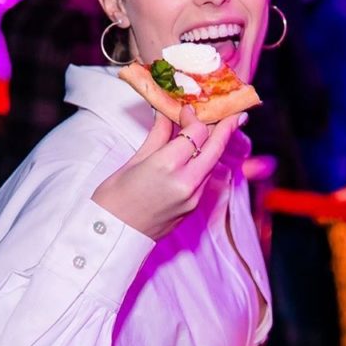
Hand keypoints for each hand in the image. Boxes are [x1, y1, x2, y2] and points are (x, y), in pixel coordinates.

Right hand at [92, 107, 242, 239]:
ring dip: (216, 146)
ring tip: (218, 129)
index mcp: (167, 166)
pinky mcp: (193, 208)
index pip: (196, 132)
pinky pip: (205, 179)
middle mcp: (186, 182)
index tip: (185, 109)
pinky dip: (206, 163)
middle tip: (233, 114)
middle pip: (215, 148)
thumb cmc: (114, 198)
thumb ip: (158, 136)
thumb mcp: (134, 160)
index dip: (193, 117)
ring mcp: (193, 197)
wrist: (112, 236)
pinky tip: (201, 153)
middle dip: (225, 128)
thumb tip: (167, 115)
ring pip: (212, 164)